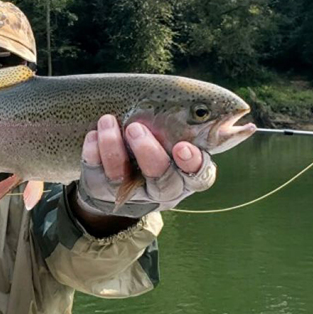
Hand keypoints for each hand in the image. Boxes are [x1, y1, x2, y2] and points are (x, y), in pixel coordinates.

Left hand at [75, 114, 216, 218]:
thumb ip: (191, 126)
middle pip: (162, 181)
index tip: (182, 147)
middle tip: (135, 128)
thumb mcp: (176, 136)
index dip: (192, 164)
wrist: (117, 177)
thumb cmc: (157, 144)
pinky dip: (93, 153)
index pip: (199, 176)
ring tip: (107, 121)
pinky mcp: (104, 192)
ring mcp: (132, 194)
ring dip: (114, 148)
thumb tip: (219, 120)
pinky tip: (93, 134)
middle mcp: (163, 189)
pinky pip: (96, 177)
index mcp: (187, 174)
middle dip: (149, 153)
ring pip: (125, 180)